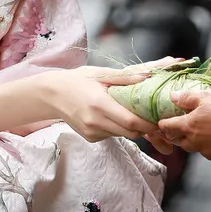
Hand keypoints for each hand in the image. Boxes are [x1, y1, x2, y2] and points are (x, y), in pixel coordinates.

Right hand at [40, 66, 160, 141]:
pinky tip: (111, 116)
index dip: (148, 124)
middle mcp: (95, 122)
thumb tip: (148, 75)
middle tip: (150, 116)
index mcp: (100, 104)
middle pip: (130, 132)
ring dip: (130, 127)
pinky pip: (111, 135)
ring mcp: (91, 132)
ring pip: (122, 135)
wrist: (51, 94)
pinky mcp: (90, 138)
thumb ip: (125, 77)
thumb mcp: (101, 74)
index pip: (130, 121)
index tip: (159, 119)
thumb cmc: (78, 80)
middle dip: (143, 127)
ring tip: (128, 112)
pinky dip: (117, 128)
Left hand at [158, 89, 210, 164]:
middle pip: (179, 141)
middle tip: (181, 130)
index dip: (163, 124)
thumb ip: (187, 97)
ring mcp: (206, 152)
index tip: (162, 124)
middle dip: (178, 136)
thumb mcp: (206, 96)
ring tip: (207, 133)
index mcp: (188, 126)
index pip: (167, 127)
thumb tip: (173, 96)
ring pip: (196, 148)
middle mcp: (194, 142)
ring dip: (197, 142)